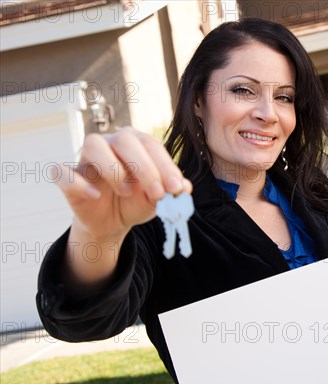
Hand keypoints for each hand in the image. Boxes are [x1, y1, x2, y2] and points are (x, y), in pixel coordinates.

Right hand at [52, 126, 192, 240]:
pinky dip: (78, 183)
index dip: (166, 166)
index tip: (176, 189)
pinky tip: (95, 195)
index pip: (152, 145)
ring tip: (126, 191)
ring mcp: (86, 158)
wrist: (112, 222)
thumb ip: (171, 192)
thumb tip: (185, 188)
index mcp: (136, 143)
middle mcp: (111, 143)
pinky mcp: (67, 177)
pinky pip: (63, 171)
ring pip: (93, 145)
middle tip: (157, 193)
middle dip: (145, 167)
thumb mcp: (157, 199)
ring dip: (113, 168)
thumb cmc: (136, 201)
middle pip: (125, 140)